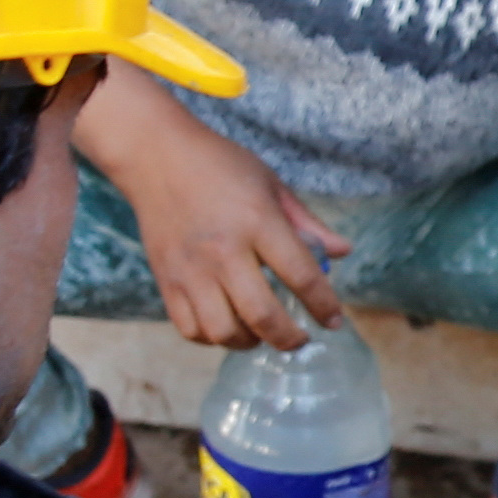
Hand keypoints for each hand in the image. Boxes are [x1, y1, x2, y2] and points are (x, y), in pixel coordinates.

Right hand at [74, 76, 346, 349]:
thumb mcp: (271, 184)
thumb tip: (342, 252)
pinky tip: (227, 324)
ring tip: (261, 332)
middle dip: (290, 338)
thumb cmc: (218, 166)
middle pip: (262, 315)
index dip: (324, 306)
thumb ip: (307, 223)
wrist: (155, 155)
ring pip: (224, 331)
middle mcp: (223, 251)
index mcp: (257, 221)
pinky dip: (213, 337)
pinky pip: (190, 329)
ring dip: (250, 341)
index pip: (301, 276)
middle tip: (300, 340)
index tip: (333, 321)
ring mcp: (191, 269)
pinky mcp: (166, 280)